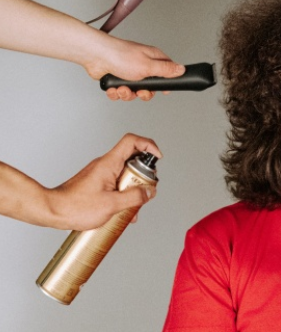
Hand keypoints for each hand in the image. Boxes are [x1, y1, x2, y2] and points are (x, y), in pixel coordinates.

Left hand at [46, 134, 160, 230]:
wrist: (51, 211)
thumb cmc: (76, 207)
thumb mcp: (111, 205)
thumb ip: (134, 197)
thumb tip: (150, 192)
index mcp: (109, 163)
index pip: (132, 141)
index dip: (149, 145)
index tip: (157, 158)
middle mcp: (105, 164)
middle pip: (133, 160)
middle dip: (143, 175)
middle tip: (144, 190)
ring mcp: (100, 173)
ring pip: (125, 174)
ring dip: (133, 188)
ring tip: (131, 206)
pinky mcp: (97, 182)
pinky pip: (116, 182)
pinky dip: (123, 193)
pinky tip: (121, 210)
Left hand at [82, 36, 185, 100]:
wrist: (95, 56)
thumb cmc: (120, 55)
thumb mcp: (149, 66)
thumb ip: (166, 70)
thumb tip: (181, 69)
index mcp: (152, 59)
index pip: (167, 72)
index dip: (165, 83)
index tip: (162, 91)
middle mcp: (142, 66)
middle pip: (150, 87)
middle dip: (143, 93)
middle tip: (139, 91)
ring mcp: (129, 73)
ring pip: (134, 92)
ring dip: (127, 94)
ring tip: (122, 88)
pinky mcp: (117, 79)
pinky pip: (121, 92)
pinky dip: (116, 93)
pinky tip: (114, 88)